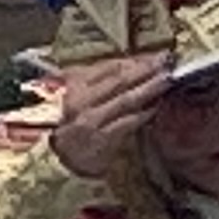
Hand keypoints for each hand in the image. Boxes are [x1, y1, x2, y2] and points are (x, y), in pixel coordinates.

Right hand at [46, 57, 170, 183]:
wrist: (51, 163)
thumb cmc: (66, 129)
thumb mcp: (74, 99)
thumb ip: (95, 83)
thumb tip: (132, 68)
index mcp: (72, 85)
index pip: (108, 67)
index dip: (134, 60)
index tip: (153, 56)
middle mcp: (80, 100)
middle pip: (119, 79)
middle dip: (145, 69)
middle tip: (166, 61)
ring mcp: (90, 120)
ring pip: (125, 98)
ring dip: (149, 87)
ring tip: (166, 80)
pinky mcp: (100, 138)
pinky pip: (126, 122)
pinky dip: (143, 113)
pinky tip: (155, 107)